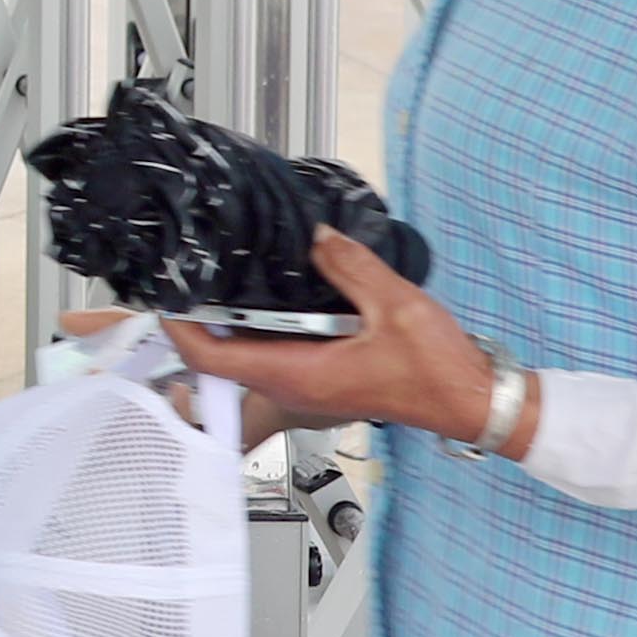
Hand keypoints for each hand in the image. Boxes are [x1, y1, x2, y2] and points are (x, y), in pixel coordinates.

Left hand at [168, 230, 512, 448]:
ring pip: (244, 357)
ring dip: (224, 325)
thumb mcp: (395, 306)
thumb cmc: (439, 369)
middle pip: (218, 358)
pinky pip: (272, 356)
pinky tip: (266, 300)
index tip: (164, 296)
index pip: (211, 358)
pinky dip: (257, 331)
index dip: (179, 328)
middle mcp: (293, 385)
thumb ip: (351, 267)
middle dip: (194, 323)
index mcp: (298, 373)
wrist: (472, 401)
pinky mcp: (322, 381)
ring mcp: (306, 386)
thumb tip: (317, 235)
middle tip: (182, 280)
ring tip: (214, 281)